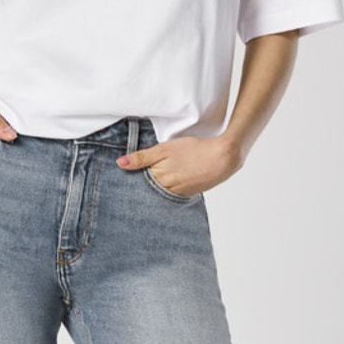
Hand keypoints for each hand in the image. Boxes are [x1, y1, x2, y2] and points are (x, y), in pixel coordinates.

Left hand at [115, 132, 244, 197]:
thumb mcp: (165, 149)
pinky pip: (172, 193)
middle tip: (140, 175)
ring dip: (155, 186)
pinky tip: (171, 179)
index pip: (137, 182)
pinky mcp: (187, 194)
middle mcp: (166, 191)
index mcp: (158, 179)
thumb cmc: (194, 150)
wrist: (223, 158)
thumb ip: (142, 157)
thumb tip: (120, 164)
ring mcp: (178, 194)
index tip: (125, 175)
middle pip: (148, 189)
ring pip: (160, 191)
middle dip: (142, 184)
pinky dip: (168, 187)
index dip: (132, 177)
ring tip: (158, 175)